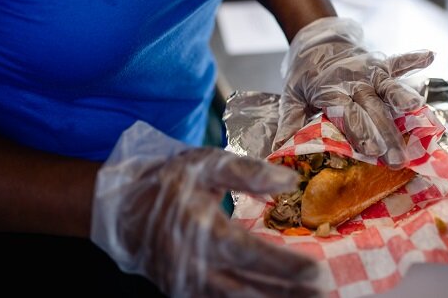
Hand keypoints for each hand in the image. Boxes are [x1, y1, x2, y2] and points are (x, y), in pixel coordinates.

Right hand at [91, 123, 319, 296]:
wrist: (122, 206)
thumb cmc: (167, 181)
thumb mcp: (206, 164)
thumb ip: (248, 172)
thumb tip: (290, 184)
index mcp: (201, 230)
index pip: (251, 255)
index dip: (286, 267)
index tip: (319, 272)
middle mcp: (193, 266)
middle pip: (250, 289)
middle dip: (290, 294)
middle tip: (325, 293)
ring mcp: (186, 284)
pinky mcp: (184, 292)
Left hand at [274, 18, 432, 168]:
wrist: (316, 41)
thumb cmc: (305, 75)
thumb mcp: (291, 96)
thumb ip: (289, 121)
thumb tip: (278, 149)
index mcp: (330, 91)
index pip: (346, 113)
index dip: (358, 130)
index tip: (369, 150)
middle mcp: (353, 81)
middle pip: (372, 109)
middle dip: (385, 133)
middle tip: (397, 157)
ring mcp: (369, 71)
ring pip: (388, 86)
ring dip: (403, 96)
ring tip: (417, 107)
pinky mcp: (381, 63)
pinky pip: (398, 61)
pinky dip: (413, 58)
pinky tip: (430, 55)